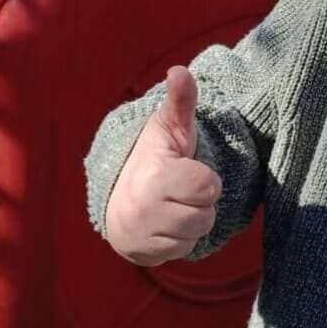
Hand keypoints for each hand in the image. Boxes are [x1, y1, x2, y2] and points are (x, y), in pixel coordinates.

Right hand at [105, 66, 221, 266]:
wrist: (116, 199)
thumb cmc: (153, 158)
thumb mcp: (167, 128)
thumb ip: (180, 101)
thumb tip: (179, 71)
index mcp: (154, 178)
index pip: (209, 188)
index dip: (205, 179)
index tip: (186, 171)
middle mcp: (144, 211)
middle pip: (206, 216)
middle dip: (200, 203)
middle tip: (180, 189)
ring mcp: (142, 237)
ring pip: (197, 236)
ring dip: (192, 222)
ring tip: (173, 205)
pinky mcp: (144, 256)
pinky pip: (183, 252)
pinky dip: (180, 240)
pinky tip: (166, 224)